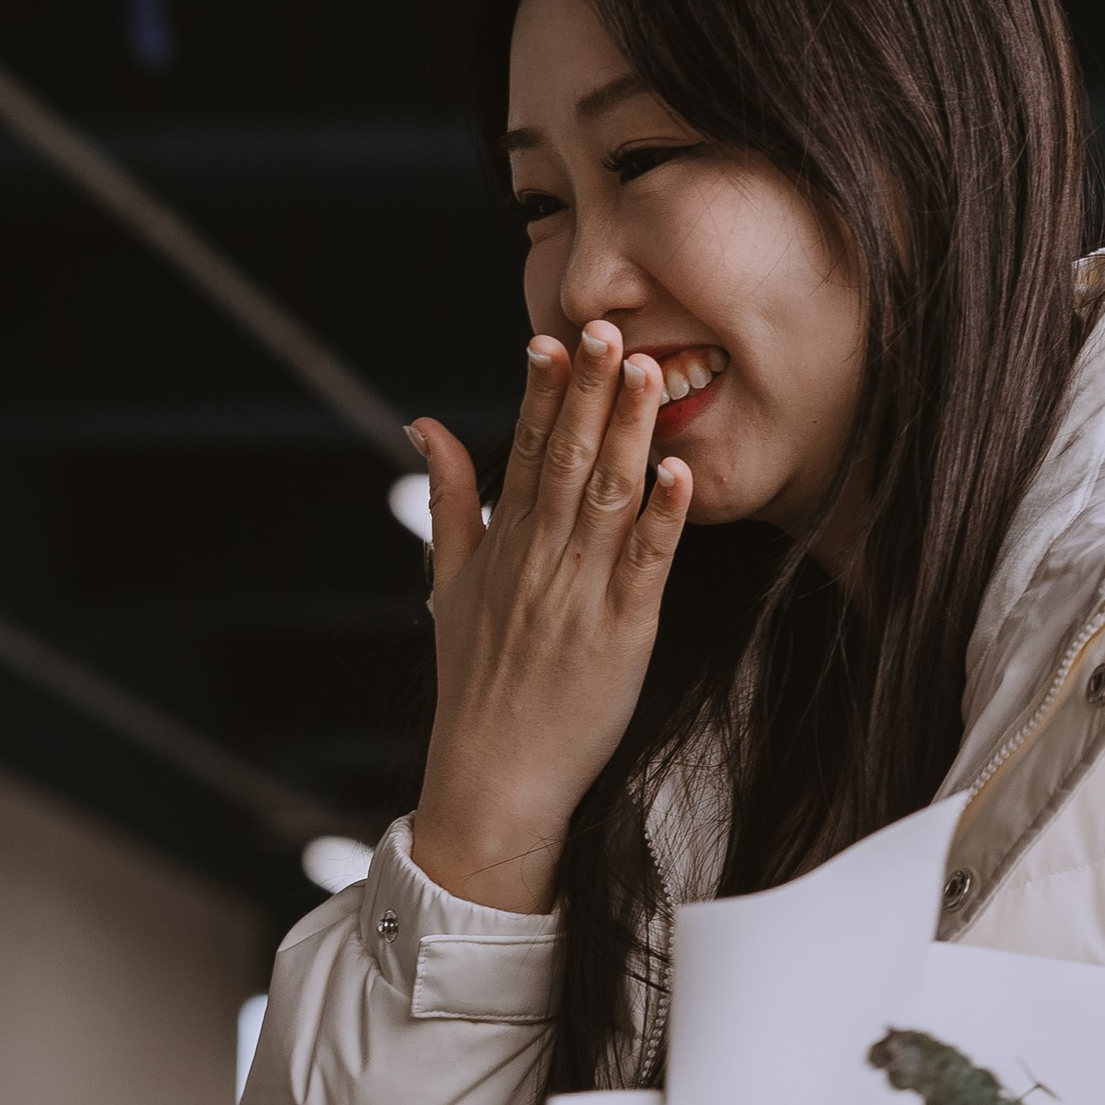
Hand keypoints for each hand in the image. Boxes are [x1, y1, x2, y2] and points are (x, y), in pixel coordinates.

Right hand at [408, 325, 691, 909]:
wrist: (493, 777)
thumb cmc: (475, 683)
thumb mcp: (447, 583)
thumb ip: (449, 499)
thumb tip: (425, 423)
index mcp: (504, 544)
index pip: (525, 450)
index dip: (543, 392)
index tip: (555, 336)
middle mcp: (541, 560)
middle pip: (569, 460)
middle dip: (590, 391)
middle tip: (611, 327)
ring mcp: (581, 595)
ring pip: (609, 499)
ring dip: (631, 434)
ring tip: (652, 373)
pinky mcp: (622, 634)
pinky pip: (647, 566)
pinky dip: (664, 519)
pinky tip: (679, 472)